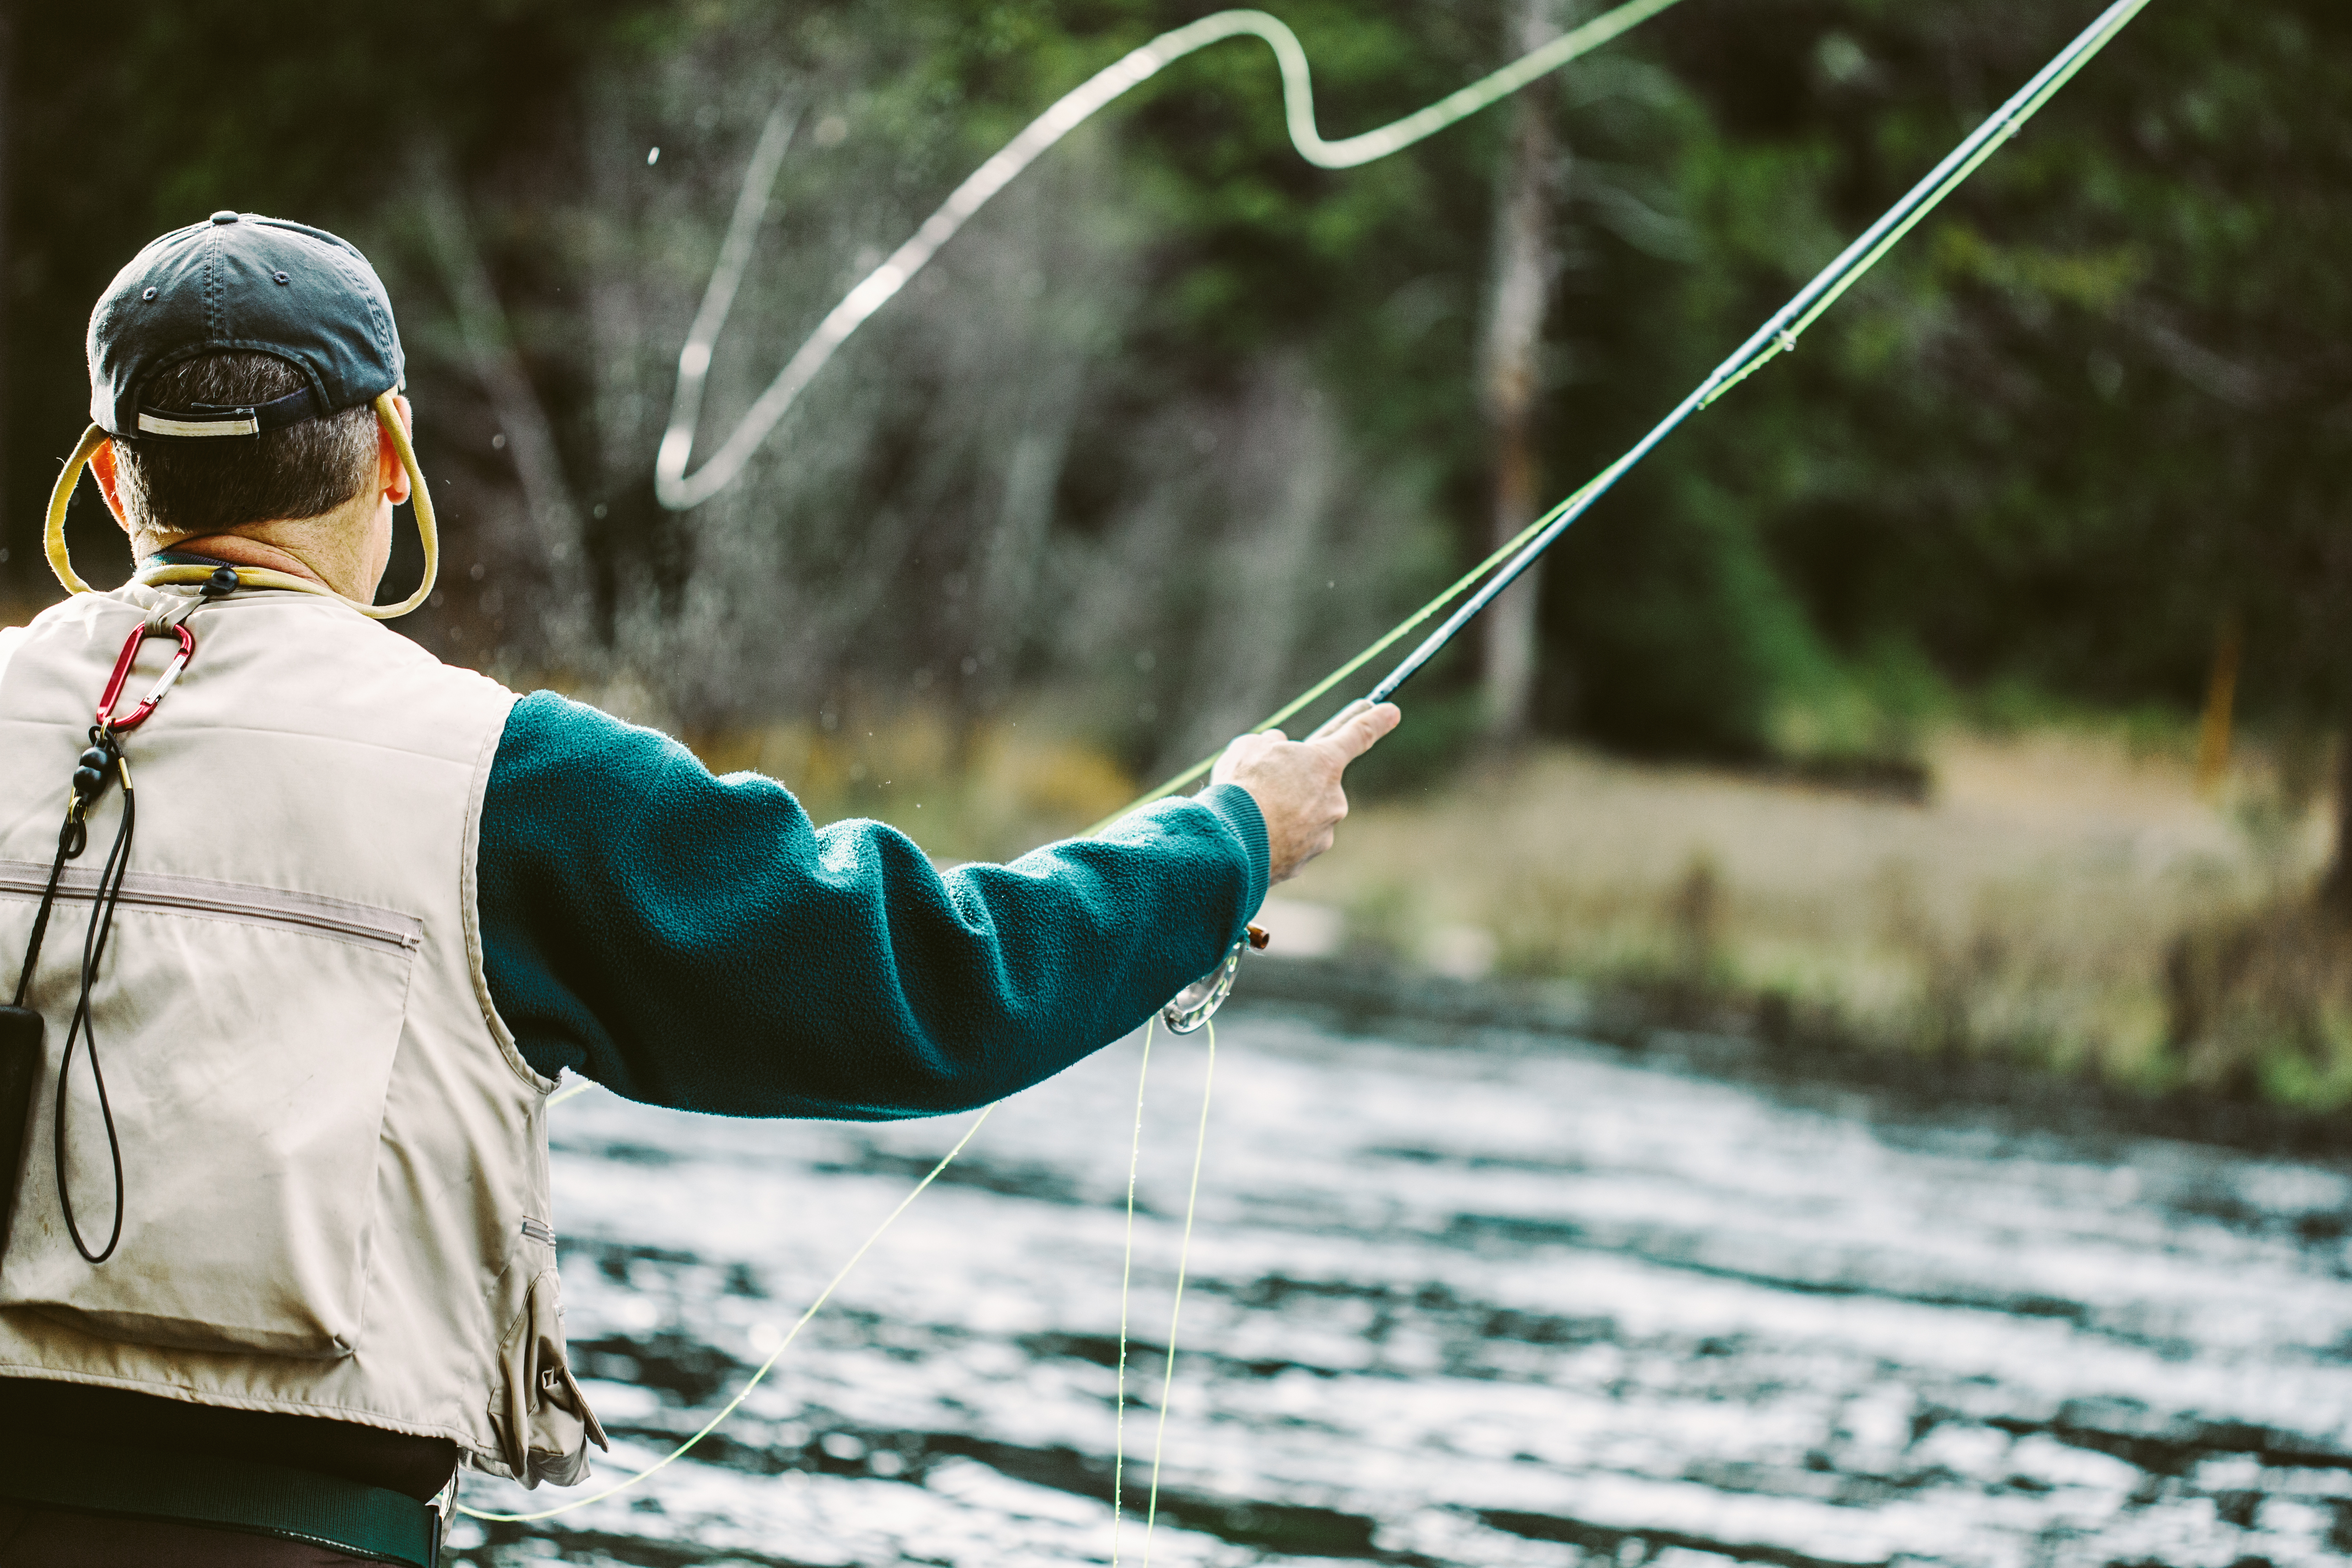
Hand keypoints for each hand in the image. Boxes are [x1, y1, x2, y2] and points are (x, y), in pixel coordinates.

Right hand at [1209, 699, 1400, 882]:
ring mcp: (1322, 834)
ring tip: (1248, 813)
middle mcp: (1333, 800)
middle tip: (1261, 784)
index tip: (1392, 712)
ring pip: (1303, 816)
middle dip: (1295, 783)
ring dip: (1281, 813)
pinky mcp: (1303, 862)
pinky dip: (1272, 838)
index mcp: (1325, 763)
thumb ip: (1271, 745)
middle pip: (1317, 785)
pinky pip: (1289, 843)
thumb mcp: (1250, 746)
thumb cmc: (1242, 785)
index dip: (1375, 721)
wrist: (1231, 841)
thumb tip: (1277, 750)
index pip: (1357, 736)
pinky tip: (1248, 836)